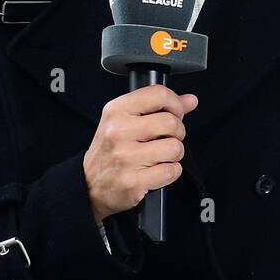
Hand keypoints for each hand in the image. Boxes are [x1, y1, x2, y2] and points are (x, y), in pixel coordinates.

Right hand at [83, 86, 197, 221]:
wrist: (88, 185)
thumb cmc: (110, 150)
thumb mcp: (126, 120)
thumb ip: (159, 107)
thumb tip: (190, 100)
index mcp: (117, 110)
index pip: (159, 94)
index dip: (175, 104)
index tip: (175, 113)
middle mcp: (119, 131)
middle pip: (171, 123)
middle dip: (177, 132)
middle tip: (166, 138)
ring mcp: (126, 157)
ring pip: (175, 148)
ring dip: (174, 154)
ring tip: (160, 156)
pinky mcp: (133, 181)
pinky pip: (172, 171)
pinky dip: (171, 172)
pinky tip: (157, 170)